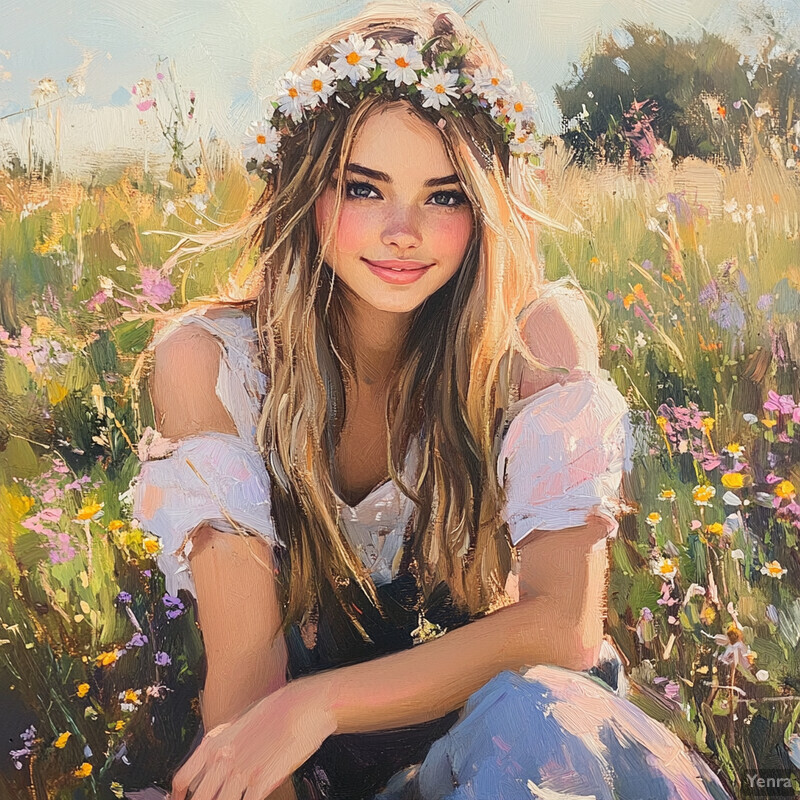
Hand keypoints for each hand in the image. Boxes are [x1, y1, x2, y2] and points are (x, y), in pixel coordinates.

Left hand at [170, 679, 334, 799]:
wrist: (304, 705)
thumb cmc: (278, 710)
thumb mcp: (241, 722)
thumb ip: (224, 744)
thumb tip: (214, 765)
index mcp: (214, 742)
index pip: (182, 779)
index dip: (176, 797)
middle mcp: (222, 759)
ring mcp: (240, 773)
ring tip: (234, 799)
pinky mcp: (260, 783)